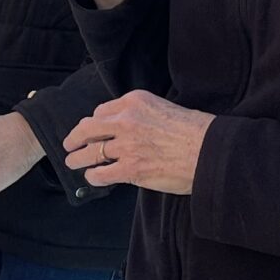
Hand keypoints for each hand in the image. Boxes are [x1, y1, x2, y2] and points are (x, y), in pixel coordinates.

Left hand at [64, 92, 212, 195]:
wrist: (210, 151)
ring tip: (72, 162)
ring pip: (90, 151)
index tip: (92, 128)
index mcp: (135, 102)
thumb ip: (143, 115)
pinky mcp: (130, 169)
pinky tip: (92, 177)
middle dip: (75, 136)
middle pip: (88, 127)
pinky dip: (92, 176)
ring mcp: (126, 146)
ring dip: (78, 158)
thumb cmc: (196, 131)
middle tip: (70, 143)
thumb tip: (129, 128)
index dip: (95, 122)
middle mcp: (126, 121)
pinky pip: (101, 173)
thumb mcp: (164, 108)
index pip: (103, 111)